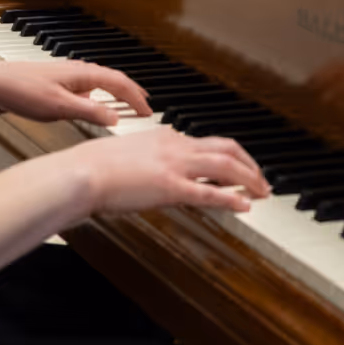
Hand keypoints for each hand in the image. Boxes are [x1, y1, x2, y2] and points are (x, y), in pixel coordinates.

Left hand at [0, 60, 150, 128]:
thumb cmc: (22, 90)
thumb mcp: (60, 107)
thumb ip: (90, 112)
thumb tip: (116, 118)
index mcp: (83, 74)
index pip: (120, 83)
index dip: (136, 98)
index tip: (148, 112)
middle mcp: (78, 71)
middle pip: (113, 80)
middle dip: (131, 93)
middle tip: (145, 107)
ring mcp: (67, 77)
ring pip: (100, 84)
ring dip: (116, 95)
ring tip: (126, 106)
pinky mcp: (57, 85)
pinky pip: (87, 89)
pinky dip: (99, 98)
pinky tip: (94, 108)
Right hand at [67, 127, 269, 214]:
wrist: (81, 172)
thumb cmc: (93, 167)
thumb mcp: (125, 154)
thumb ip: (144, 158)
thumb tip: (150, 169)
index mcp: (163, 138)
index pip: (205, 143)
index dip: (227, 155)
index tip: (236, 167)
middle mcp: (174, 146)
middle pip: (225, 148)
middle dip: (248, 163)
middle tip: (261, 179)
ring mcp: (175, 165)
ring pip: (226, 166)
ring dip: (249, 179)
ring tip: (262, 192)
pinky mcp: (171, 187)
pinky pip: (210, 193)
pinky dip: (231, 199)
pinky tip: (244, 206)